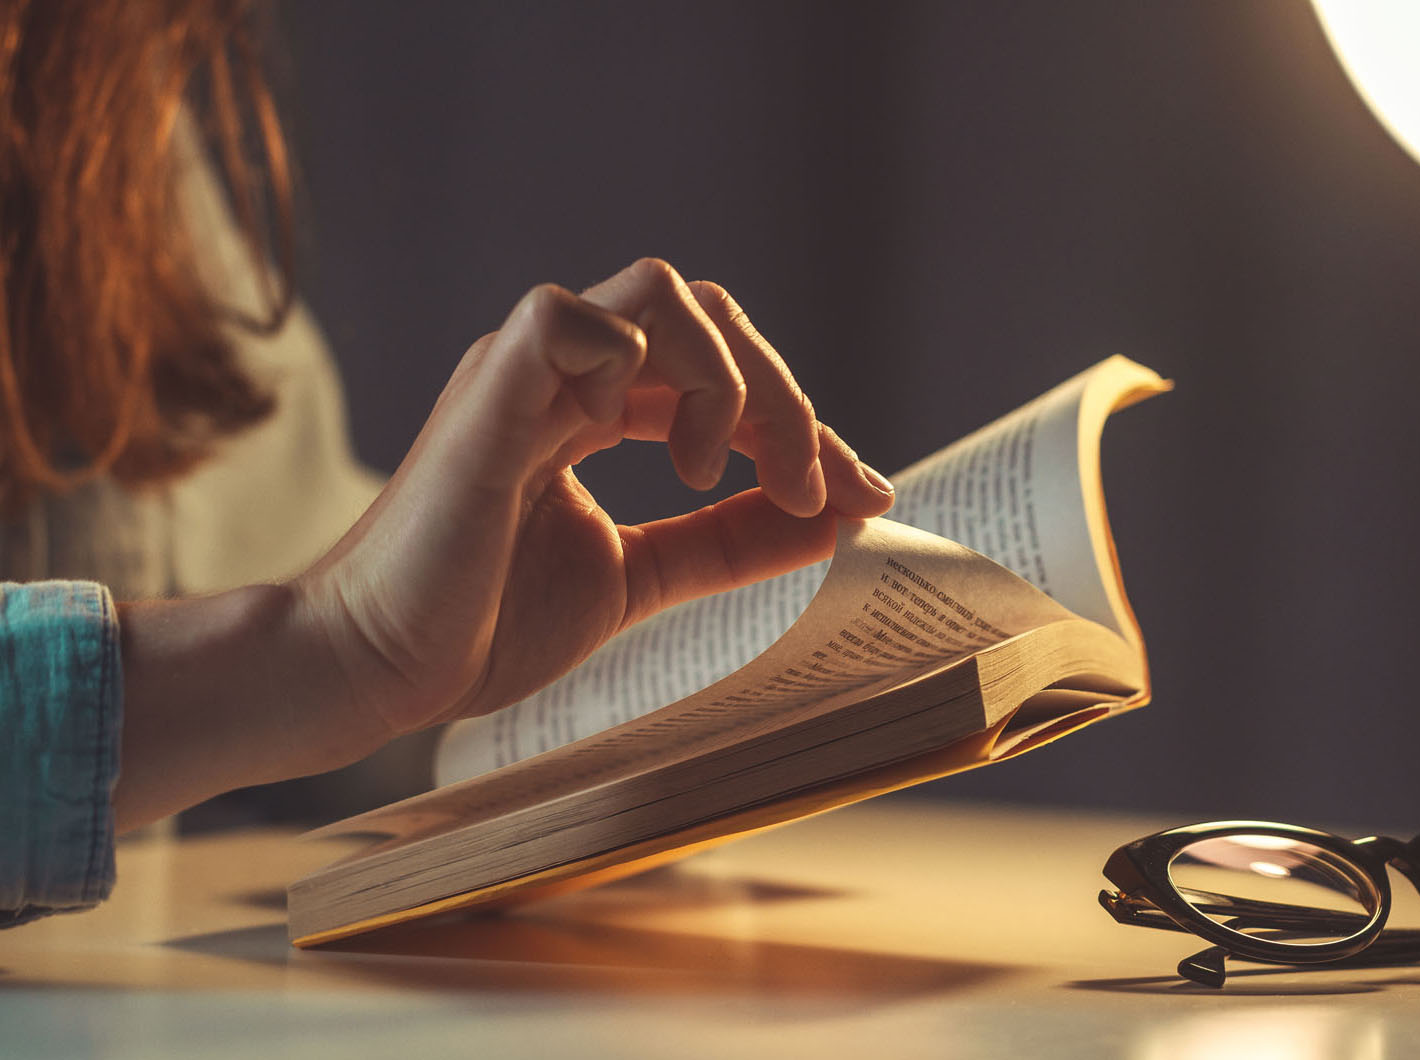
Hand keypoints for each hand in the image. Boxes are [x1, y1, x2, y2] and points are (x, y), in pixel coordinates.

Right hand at [299, 258, 893, 756]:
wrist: (375, 672)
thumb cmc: (479, 625)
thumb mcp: (638, 579)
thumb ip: (724, 543)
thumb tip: (828, 520)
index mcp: (587, 408)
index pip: (722, 374)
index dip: (803, 428)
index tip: (864, 498)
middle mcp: (559, 375)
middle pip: (710, 317)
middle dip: (787, 400)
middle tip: (815, 491)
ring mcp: (521, 374)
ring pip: (658, 295)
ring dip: (728, 381)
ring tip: (717, 474)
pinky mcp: (486, 394)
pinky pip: (569, 317)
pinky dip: (636, 367)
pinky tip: (654, 458)